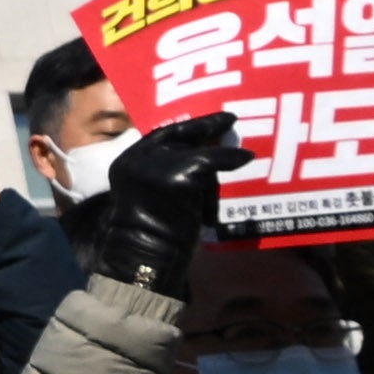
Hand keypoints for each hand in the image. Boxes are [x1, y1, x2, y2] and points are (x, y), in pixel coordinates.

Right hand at [61, 113, 239, 294]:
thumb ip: (168, 172)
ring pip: (198, 157)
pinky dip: (230, 160)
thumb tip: (204, 159)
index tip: (212, 119)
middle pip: (181, 140)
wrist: (143, 255)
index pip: (160, 135)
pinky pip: (212, 163)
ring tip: (213, 201)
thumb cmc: (151, 235)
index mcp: (127, 162)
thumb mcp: (153, 194)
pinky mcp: (179, 174)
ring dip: (213, 178)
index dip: (188, 126)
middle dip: (207, 130)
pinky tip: (246, 158)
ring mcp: (158, 165)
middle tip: (230, 120)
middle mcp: (139, 159)